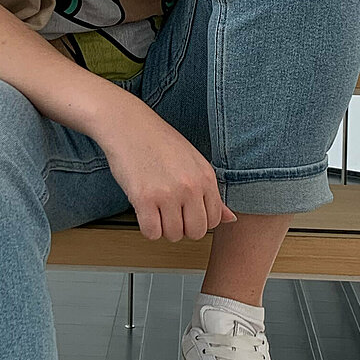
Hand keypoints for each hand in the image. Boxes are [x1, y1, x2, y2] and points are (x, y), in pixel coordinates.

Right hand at [97, 94, 237, 242]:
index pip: (214, 220)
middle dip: (182, 228)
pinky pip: (152, 233)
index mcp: (205, 176)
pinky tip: (144, 211)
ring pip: (173, 235)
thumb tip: (231, 219)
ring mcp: (168, 193)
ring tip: (156, 208)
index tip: (186, 212)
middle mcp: (190, 186)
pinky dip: (147, 228)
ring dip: (163, 228)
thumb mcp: (193, 162)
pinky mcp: (144, 198)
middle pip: (196, 232)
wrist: (128, 125)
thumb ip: (211, 193)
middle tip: (170, 213)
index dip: (198, 220)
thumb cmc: (158, 141)